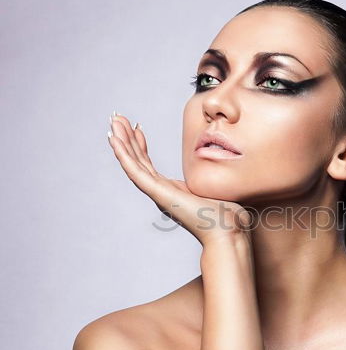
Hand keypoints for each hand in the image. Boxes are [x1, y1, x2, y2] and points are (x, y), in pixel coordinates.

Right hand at [106, 113, 251, 245]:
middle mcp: (163, 192)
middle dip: (128, 139)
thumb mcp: (216, 187)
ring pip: (134, 164)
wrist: (228, 231)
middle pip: (139, 161)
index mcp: (173, 191)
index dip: (141, 145)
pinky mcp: (160, 194)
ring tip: (113, 122)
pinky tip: (115, 140)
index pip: (150, 165)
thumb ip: (213, 176)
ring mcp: (160, 193)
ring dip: (122, 142)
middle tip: (118, 119)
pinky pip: (137, 172)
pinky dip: (124, 156)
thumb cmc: (228, 215)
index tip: (137, 128)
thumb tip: (224, 164)